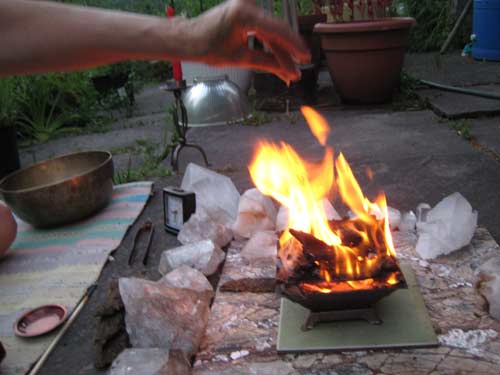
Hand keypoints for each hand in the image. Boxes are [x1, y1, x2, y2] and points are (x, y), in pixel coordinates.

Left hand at [185, 0, 310, 82]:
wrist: (189, 38)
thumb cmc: (207, 47)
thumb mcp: (240, 58)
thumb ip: (266, 63)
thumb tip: (288, 72)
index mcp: (245, 15)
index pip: (277, 31)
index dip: (293, 46)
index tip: (305, 57)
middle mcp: (248, 5)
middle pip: (276, 32)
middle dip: (287, 54)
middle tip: (297, 71)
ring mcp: (247, 6)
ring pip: (272, 33)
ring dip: (280, 52)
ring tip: (289, 72)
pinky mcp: (246, 12)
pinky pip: (264, 30)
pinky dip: (270, 45)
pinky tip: (279, 61)